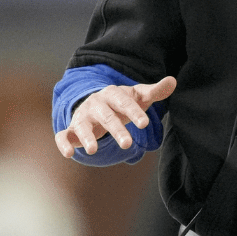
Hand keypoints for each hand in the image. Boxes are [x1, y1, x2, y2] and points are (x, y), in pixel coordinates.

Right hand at [54, 76, 176, 158]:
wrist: (97, 104)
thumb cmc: (123, 103)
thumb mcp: (139, 96)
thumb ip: (155, 91)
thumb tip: (173, 81)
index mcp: (113, 94)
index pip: (125, 102)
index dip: (134, 112)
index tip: (145, 123)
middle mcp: (96, 104)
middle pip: (106, 116)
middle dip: (116, 130)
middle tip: (128, 144)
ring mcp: (82, 116)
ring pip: (83, 126)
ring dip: (87, 137)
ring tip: (93, 151)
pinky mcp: (71, 129)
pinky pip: (63, 135)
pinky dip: (64, 144)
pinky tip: (69, 154)